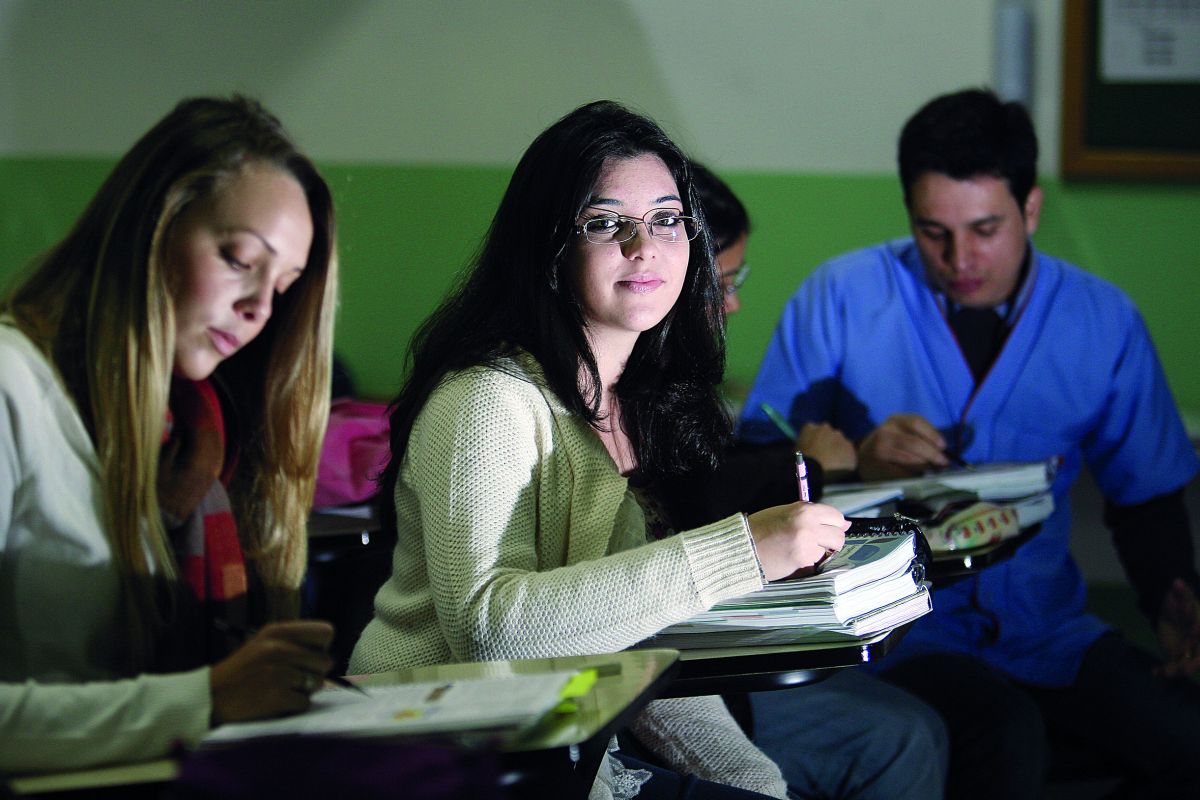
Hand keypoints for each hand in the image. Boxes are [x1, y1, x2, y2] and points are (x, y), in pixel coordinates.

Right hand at [209, 620, 334, 724]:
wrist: (211, 697)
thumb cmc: (242, 670)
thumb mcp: (263, 643)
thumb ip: (295, 643)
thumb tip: (330, 657)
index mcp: (277, 631)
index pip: (326, 632)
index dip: (321, 647)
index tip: (308, 656)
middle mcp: (279, 648)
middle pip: (325, 661)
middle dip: (314, 672)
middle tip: (293, 678)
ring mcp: (278, 672)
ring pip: (318, 682)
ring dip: (304, 690)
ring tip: (282, 689)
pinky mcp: (277, 696)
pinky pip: (305, 702)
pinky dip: (294, 706)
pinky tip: (277, 702)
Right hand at [747, 502, 849, 580]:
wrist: (741, 547)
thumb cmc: (761, 528)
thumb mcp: (785, 513)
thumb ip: (812, 516)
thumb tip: (845, 525)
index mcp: (804, 510)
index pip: (836, 517)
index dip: (833, 525)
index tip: (826, 530)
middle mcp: (809, 526)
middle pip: (839, 536)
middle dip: (830, 542)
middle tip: (815, 544)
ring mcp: (807, 545)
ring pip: (829, 552)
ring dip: (819, 553)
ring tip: (800, 551)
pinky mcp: (802, 562)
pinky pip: (816, 564)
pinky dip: (808, 564)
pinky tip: (792, 559)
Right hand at [796, 422, 856, 475]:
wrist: (814, 474)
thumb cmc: (799, 463)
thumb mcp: (795, 451)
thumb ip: (803, 445)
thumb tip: (808, 448)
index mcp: (809, 427)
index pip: (813, 429)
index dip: (815, 440)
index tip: (814, 449)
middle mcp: (826, 428)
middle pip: (829, 434)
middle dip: (829, 442)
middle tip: (825, 456)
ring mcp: (840, 437)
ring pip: (841, 443)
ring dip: (839, 450)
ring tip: (835, 464)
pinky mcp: (850, 449)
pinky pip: (850, 453)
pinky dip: (847, 459)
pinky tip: (841, 469)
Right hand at [856, 413, 949, 480]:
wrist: (863, 456)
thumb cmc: (891, 443)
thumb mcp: (902, 431)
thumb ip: (920, 437)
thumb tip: (942, 453)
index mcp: (895, 420)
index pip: (917, 422)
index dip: (932, 435)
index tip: (943, 447)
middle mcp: (886, 432)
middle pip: (915, 443)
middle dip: (933, 455)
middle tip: (942, 464)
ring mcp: (880, 449)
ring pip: (911, 460)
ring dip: (925, 467)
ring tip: (932, 471)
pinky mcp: (878, 466)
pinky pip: (903, 473)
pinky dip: (914, 476)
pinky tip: (917, 477)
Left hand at [1155, 579, 1199, 677]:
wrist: (1173, 612)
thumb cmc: (1181, 603)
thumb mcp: (1181, 596)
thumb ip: (1181, 591)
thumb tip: (1176, 582)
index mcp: (1199, 627)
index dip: (1198, 631)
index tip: (1194, 633)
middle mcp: (1197, 643)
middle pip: (1199, 657)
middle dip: (1194, 663)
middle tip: (1185, 668)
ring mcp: (1188, 651)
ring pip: (1186, 664)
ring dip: (1177, 669)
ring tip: (1166, 672)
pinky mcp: (1176, 656)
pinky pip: (1171, 665)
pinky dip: (1165, 669)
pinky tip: (1156, 671)